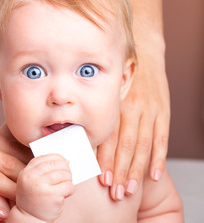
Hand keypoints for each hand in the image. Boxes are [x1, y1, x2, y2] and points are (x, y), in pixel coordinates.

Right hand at [15, 154, 73, 221]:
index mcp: (27, 172)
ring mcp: (41, 186)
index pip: (46, 157)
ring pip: (65, 174)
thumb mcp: (34, 181)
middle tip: (65, 178)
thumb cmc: (36, 199)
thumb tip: (67, 160)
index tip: (63, 164)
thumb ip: (45, 169)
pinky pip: (69, 186)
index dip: (58, 159)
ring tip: (63, 188)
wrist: (29, 219)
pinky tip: (64, 195)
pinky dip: (70, 190)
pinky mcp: (52, 196)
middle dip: (66, 170)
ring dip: (68, 181)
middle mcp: (32, 177)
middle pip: (58, 164)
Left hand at [97, 47, 169, 199]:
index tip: (102, 179)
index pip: (109, 137)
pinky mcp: (163, 112)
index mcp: (115, 105)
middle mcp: (132, 108)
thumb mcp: (107, 91)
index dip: (105, 159)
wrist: (146, 55)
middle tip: (115, 192)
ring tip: (130, 189)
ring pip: (143, 145)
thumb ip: (100, 113)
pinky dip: (158, 158)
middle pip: (125, 145)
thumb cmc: (120, 78)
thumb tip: (86, 139)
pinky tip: (153, 176)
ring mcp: (150, 110)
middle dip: (120, 170)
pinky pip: (162, 138)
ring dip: (136, 170)